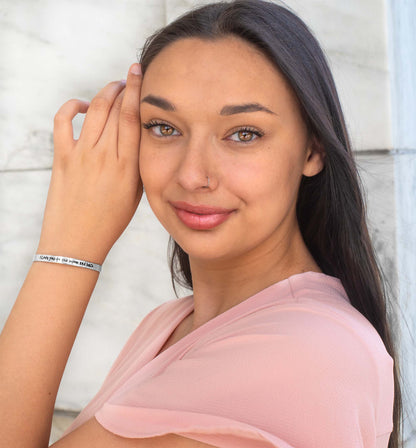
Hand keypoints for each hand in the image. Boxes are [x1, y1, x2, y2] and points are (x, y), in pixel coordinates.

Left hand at [37, 63, 142, 263]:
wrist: (77, 242)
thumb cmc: (110, 221)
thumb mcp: (135, 194)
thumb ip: (137, 164)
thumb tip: (137, 138)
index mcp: (127, 166)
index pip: (132, 117)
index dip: (137, 90)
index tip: (139, 73)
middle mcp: (104, 155)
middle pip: (114, 108)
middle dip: (123, 88)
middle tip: (129, 81)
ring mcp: (81, 155)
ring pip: (94, 109)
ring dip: (104, 93)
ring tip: (113, 88)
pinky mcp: (61, 158)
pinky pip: (62, 121)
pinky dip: (71, 106)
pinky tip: (81, 106)